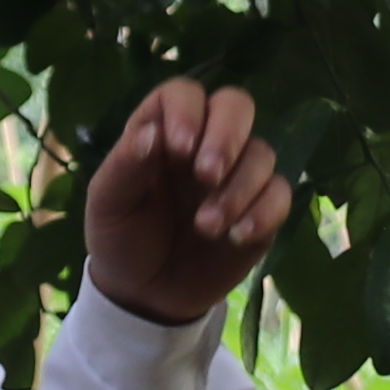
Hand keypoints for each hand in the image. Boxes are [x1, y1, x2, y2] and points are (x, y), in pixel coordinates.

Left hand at [84, 79, 292, 323]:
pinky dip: (264, 212)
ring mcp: (237, 174)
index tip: (178, 149)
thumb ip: (126, 165)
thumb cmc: (121, 237)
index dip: (187, 112)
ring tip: (206, 226)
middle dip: (227, 136)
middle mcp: (205, 142)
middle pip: (236, 105)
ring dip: (238, 187)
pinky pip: (280, 193)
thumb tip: (153, 133)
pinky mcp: (261, 209)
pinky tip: (237, 236)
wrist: (145, 295)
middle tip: (207, 175)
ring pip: (262, 152)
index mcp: (164, 130)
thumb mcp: (109, 203)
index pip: (185, 94)